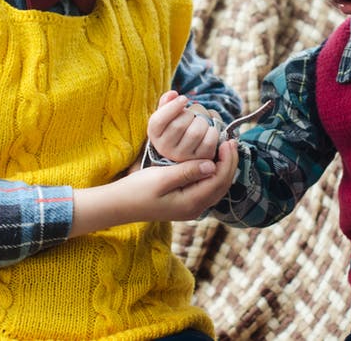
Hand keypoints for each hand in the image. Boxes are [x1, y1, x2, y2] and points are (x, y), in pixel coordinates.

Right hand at [71, 139, 238, 236]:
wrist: (119, 205)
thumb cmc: (137, 190)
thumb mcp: (161, 178)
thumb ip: (187, 172)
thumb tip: (211, 165)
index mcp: (191, 202)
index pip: (219, 180)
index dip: (227, 161)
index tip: (228, 141)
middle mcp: (195, 208)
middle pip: (222, 185)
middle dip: (229, 163)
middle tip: (231, 141)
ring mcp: (191, 208)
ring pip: (216, 188)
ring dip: (223, 168)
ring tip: (225, 149)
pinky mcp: (185, 204)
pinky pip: (207, 188)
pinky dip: (213, 174)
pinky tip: (211, 161)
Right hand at [147, 90, 221, 161]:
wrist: (186, 147)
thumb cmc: (176, 126)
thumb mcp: (167, 115)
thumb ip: (166, 103)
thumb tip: (173, 94)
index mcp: (154, 135)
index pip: (158, 121)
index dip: (173, 106)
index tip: (184, 99)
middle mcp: (165, 148)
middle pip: (178, 126)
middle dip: (190, 114)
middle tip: (192, 115)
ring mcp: (182, 157)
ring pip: (195, 133)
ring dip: (202, 122)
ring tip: (200, 122)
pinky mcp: (199, 160)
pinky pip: (209, 142)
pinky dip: (212, 132)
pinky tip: (209, 130)